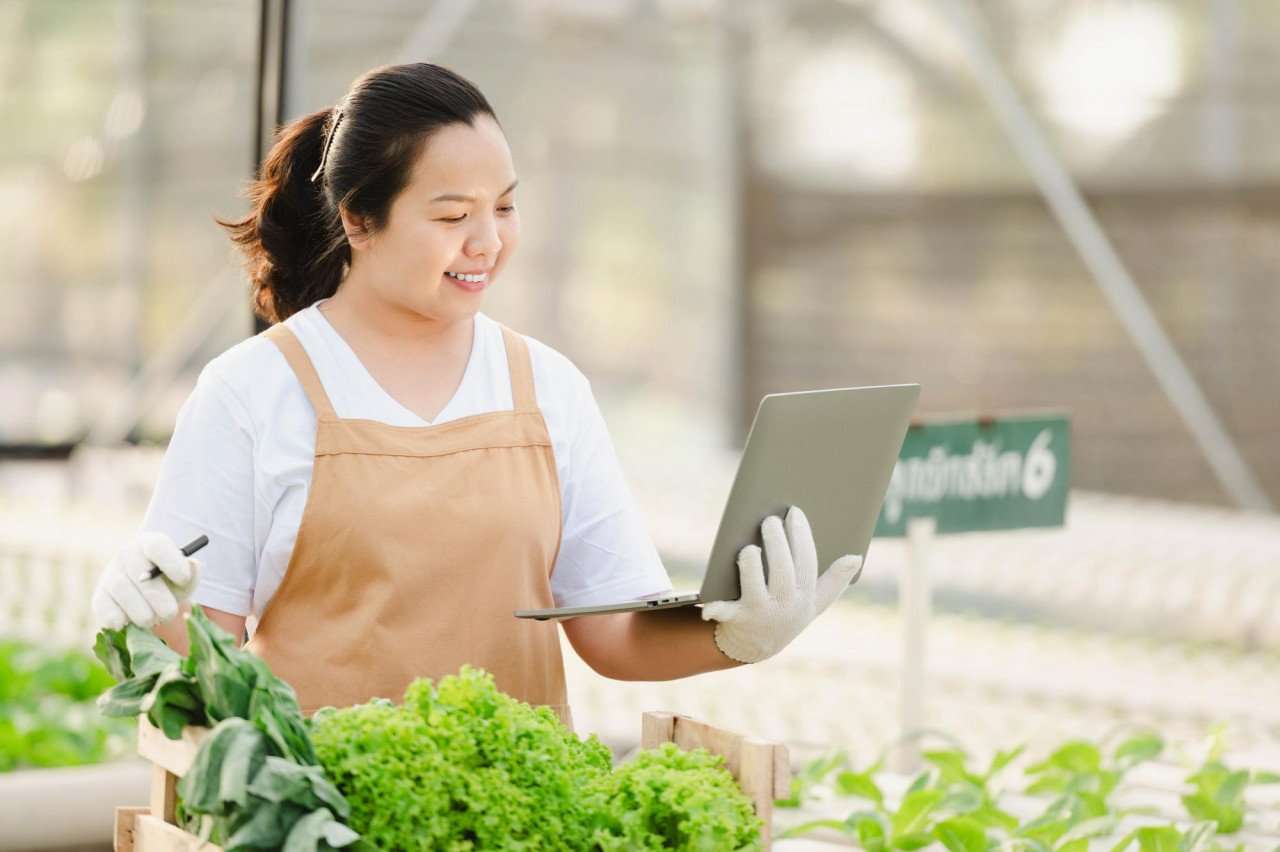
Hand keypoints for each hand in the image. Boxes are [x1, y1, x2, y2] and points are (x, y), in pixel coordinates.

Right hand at [91, 533, 201, 629]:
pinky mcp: (100, 593)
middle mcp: (128, 554)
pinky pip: (101, 604)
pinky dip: (112, 616)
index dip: (171, 563)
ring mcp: (111, 573)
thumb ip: (192, 571)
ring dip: (138, 610)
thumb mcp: (187, 577)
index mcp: (151, 543)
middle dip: (157, 596)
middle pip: (138, 572)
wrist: (152, 597)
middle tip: (170, 614)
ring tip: (153, 621)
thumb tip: (192, 565)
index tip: (184, 580)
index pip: (157, 546)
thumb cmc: (172, 582)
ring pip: (120, 589)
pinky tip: (123, 625)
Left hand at [701, 506, 861, 663]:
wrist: (757, 647)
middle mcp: (784, 605)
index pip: (806, 562)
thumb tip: (856, 558)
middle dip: (777, 542)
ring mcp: (759, 613)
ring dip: (751, 565)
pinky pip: (724, 611)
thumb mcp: (815, 602)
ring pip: (754, 586)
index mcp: (804, 596)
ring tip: (749, 547)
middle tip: (770, 519)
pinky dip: (715, 608)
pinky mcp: (734, 619)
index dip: (802, 536)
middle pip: (782, 570)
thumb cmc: (787, 614)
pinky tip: (708, 604)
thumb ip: (835, 581)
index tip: (795, 511)